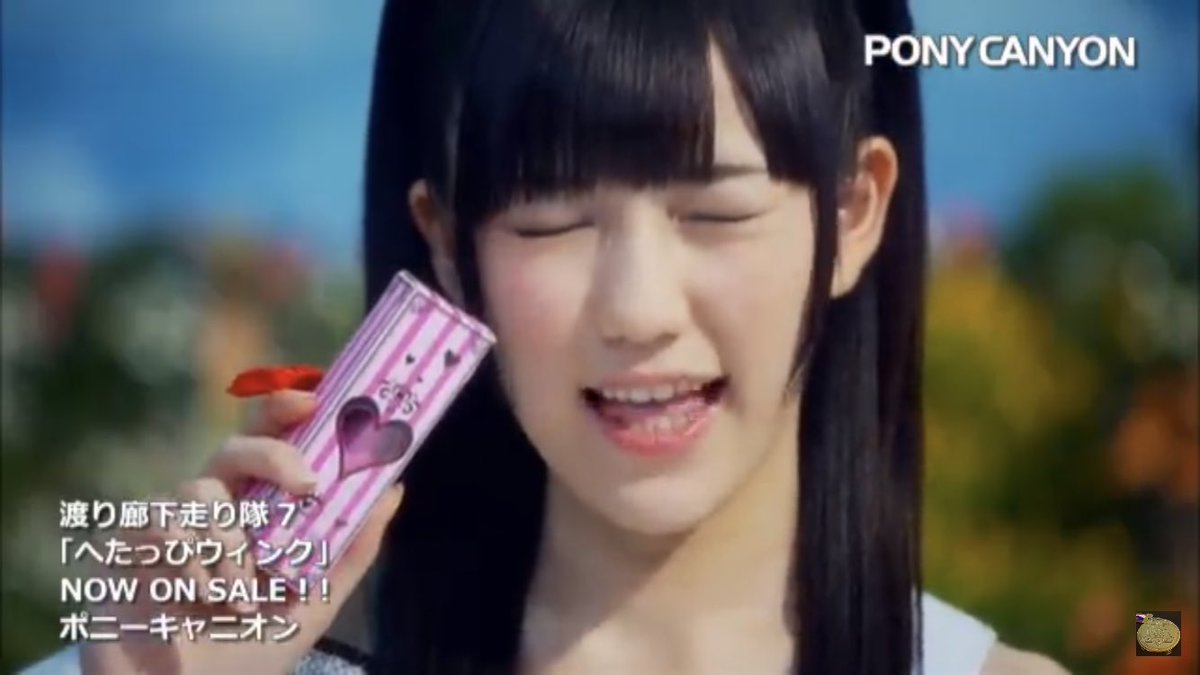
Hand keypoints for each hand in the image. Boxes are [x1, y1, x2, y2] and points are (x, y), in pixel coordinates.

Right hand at [80, 390, 403, 674]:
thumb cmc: (251, 648)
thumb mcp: (314, 600)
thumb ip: (352, 548)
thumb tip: (395, 489)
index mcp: (252, 509)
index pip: (265, 441)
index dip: (282, 410)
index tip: (314, 400)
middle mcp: (209, 508)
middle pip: (233, 446)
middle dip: (273, 454)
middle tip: (308, 483)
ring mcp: (166, 524)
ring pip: (200, 492)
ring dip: (232, 546)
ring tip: (240, 596)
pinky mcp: (125, 548)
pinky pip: (160, 527)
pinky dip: (190, 564)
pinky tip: (199, 599)